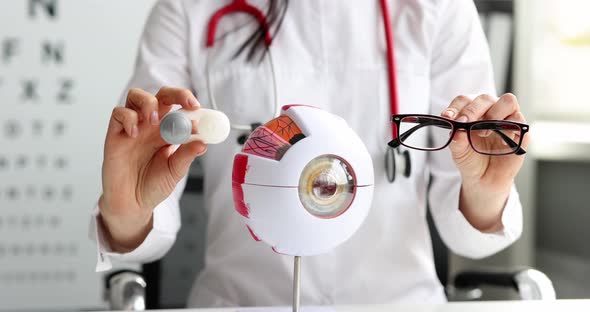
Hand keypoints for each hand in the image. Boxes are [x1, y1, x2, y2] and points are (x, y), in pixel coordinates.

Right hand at [99, 87, 205, 250]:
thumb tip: (203, 143)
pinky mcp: (115, 134)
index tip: (199, 109)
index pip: (180, 108)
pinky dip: (128, 118)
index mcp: (169, 131)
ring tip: (154, 120)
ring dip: (148, 102)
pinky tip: (134, 134)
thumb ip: (186, 156)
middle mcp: (151, 125)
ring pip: (136, 96)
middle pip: (162, 95)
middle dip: (176, 94)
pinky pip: (118, 113)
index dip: (190, 104)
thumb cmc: (154, 185)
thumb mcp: (175, 171)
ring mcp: (133, 127)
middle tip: (187, 104)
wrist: (132, 203)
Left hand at [442, 93, 528, 231]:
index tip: (447, 116)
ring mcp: (506, 119)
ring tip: (483, 132)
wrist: (485, 178)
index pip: (464, 100)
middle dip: (472, 109)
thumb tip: (457, 130)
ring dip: (494, 114)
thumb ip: (457, 140)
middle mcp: (490, 111)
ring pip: (508, 101)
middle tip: (464, 122)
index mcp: (471, 112)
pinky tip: (500, 141)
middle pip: (485, 98)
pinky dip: (509, 127)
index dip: (456, 106)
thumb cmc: (471, 159)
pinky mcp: (520, 130)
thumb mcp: (459, 152)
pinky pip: (519, 119)